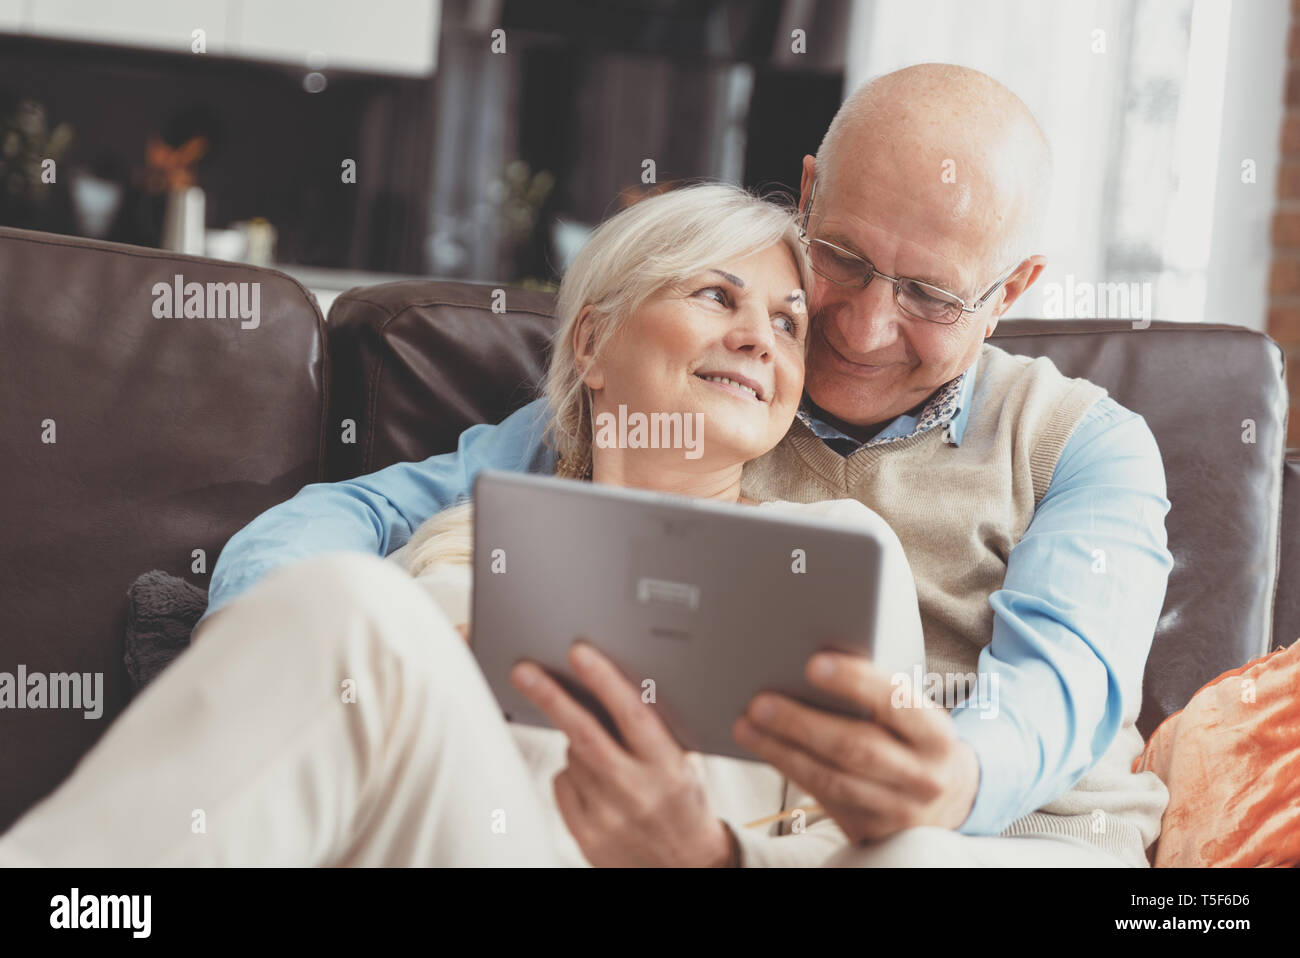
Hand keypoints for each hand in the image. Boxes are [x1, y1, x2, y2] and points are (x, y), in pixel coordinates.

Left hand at [511, 641, 735, 866]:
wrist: (686, 869)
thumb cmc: (683, 806)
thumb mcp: (683, 765)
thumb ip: (653, 732)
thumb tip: (611, 686)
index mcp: (667, 767)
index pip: (632, 715)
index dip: (604, 680)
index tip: (579, 654)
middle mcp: (636, 791)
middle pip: (584, 735)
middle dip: (552, 698)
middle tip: (525, 672)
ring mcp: (608, 816)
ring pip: (572, 757)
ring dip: (577, 743)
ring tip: (606, 756)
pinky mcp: (586, 835)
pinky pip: (563, 784)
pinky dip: (570, 773)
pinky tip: (593, 781)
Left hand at [732, 652, 980, 842]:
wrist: (949, 797)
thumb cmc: (914, 736)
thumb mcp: (914, 714)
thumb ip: (878, 695)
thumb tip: (812, 665)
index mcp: (937, 734)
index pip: (896, 702)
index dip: (854, 682)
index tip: (812, 664)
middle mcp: (924, 776)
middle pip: (855, 747)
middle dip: (801, 723)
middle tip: (759, 702)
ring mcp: (899, 810)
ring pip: (831, 780)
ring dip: (782, 752)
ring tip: (746, 726)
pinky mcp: (872, 831)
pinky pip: (824, 799)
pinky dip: (790, 771)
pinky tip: (765, 749)